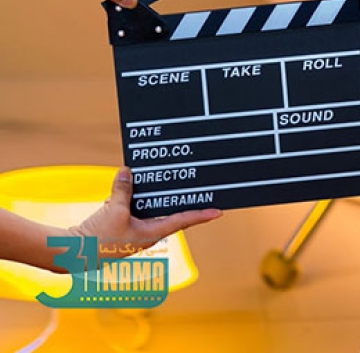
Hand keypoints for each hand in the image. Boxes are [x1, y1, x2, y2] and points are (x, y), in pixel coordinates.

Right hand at [70, 167, 220, 257]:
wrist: (74, 253)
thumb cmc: (98, 239)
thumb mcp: (113, 210)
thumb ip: (123, 190)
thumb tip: (127, 172)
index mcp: (153, 233)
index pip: (183, 221)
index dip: (201, 215)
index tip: (219, 211)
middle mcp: (148, 232)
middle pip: (171, 212)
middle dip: (182, 200)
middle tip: (199, 187)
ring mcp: (136, 230)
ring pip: (152, 209)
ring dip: (157, 195)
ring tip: (168, 178)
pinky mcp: (123, 226)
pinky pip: (135, 208)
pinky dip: (136, 196)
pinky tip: (133, 183)